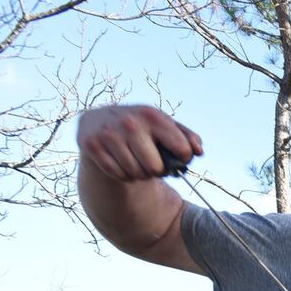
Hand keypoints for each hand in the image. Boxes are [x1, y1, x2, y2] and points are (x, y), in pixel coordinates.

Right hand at [78, 105, 202, 181]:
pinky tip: (120, 162)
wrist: (100, 122)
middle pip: (156, 168)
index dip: (183, 158)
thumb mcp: (164, 126)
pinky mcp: (92, 145)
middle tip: (150, 159)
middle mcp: (130, 122)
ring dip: (138, 172)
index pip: (182, 149)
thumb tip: (198, 151)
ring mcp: (109, 133)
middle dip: (157, 169)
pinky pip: (118, 174)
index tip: (176, 155)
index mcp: (152, 115)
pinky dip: (122, 174)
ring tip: (134, 159)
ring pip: (136, 173)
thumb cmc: (142, 128)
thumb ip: (187, 137)